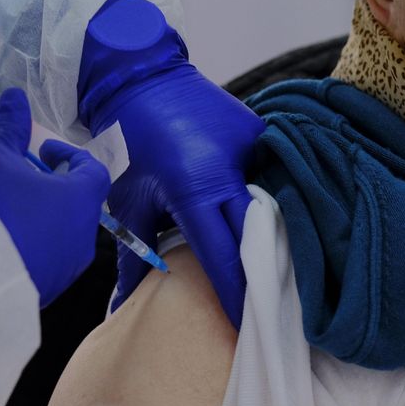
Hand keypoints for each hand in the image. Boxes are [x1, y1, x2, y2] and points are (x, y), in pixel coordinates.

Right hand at [0, 89, 111, 305]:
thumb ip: (9, 126)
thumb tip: (16, 97)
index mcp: (80, 201)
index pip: (94, 171)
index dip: (70, 155)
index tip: (43, 151)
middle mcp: (82, 238)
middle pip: (76, 203)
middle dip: (50, 186)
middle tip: (18, 178)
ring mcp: (65, 270)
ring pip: (60, 234)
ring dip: (39, 217)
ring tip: (4, 209)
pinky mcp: (45, 291)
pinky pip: (44, 260)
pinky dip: (29, 245)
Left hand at [100, 67, 261, 324]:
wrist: (141, 80)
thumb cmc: (127, 147)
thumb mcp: (128, 204)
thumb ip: (132, 259)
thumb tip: (121, 310)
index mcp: (194, 188)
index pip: (223, 254)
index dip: (236, 293)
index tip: (246, 326)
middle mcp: (229, 168)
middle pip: (258, 233)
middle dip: (264, 272)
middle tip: (273, 308)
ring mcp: (251, 147)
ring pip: (272, 203)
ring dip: (273, 234)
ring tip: (284, 269)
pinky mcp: (261, 133)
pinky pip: (273, 175)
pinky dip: (271, 198)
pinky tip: (278, 219)